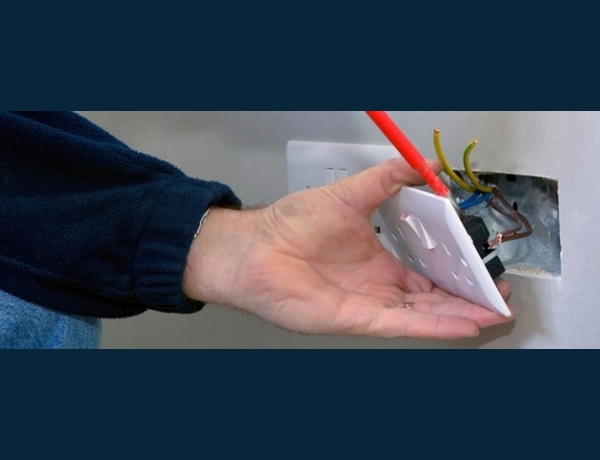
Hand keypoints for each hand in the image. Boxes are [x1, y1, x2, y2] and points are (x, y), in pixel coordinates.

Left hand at [183, 158, 514, 339]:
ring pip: (423, 314)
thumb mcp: (349, 194)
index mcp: (378, 259)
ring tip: (493, 311)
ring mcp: (368, 304)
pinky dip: (434, 325)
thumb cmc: (290, 223)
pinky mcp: (356, 319)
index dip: (455, 271)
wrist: (254, 247)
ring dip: (459, 314)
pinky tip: (463, 323)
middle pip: (432, 297)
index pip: (427, 272)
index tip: (482, 265)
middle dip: (466, 297)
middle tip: (498, 294)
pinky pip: (402, 325)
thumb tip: (424, 165)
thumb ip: (387, 178)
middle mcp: (376, 285)